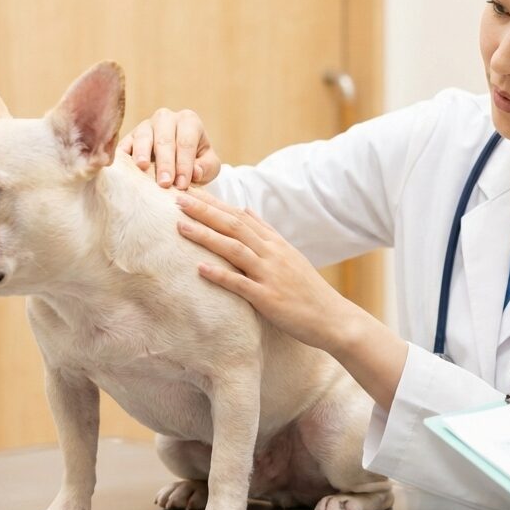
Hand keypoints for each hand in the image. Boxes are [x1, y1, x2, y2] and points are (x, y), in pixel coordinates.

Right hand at [117, 107, 220, 189]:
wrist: (177, 163)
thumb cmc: (196, 162)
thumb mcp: (209, 166)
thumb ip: (206, 168)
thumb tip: (195, 172)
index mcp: (189, 121)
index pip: (186, 142)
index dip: (184, 164)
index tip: (182, 185)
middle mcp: (166, 118)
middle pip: (164, 139)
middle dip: (165, 162)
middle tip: (165, 183)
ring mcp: (145, 126)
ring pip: (143, 136)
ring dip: (143, 153)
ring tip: (143, 167)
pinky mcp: (128, 137)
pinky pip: (124, 144)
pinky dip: (123, 155)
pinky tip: (123, 167)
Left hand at [173, 190, 364, 352]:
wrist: (332, 318)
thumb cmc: (307, 290)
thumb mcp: (289, 255)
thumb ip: (266, 232)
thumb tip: (245, 209)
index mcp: (275, 243)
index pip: (239, 216)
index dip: (213, 203)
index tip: (190, 191)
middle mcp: (272, 253)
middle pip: (233, 225)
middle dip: (204, 211)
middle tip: (177, 197)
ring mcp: (270, 275)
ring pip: (234, 249)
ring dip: (206, 235)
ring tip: (180, 226)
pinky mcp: (269, 298)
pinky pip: (240, 284)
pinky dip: (220, 275)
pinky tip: (199, 268)